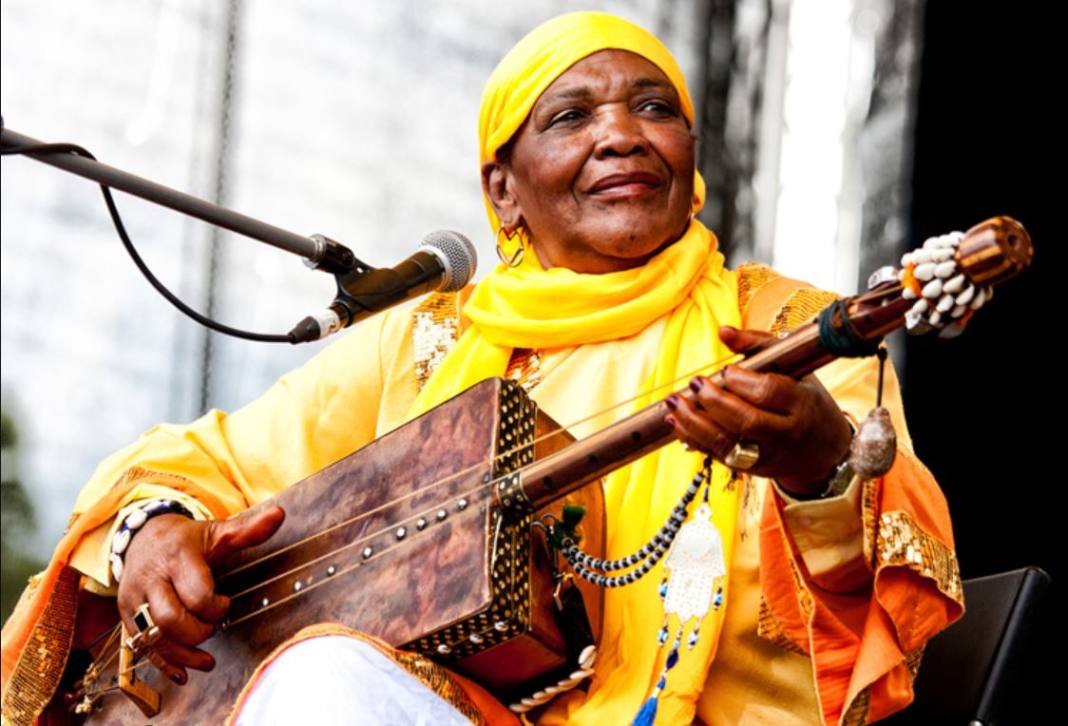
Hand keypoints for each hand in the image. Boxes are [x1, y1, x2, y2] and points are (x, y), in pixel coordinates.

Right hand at [116, 505, 284, 683]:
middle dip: (197, 631)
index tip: (225, 603)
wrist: (142, 538)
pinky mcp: (127, 617)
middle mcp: (151, 580)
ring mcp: (135, 600)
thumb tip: (280, 514)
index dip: (215, 607)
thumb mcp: (217, 532)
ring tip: (207, 660)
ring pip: (153, 638)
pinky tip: (183, 673)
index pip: (196, 593)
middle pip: (170, 620)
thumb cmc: (187, 540)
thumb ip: (248, 529)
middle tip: (212, 627)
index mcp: (177, 558)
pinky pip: (141, 648)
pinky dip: (163, 664)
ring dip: (183, 654)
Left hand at [665, 326, 851, 494]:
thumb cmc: (802, 398)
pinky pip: (718, 456)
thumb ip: (757, 344)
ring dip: (694, 423)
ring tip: (674, 403)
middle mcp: (785, 432)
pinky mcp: (751, 469)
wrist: (822, 450)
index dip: (743, 381)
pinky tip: (676, 422)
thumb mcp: (792, 368)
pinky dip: (693, 439)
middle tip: (695, 383)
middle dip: (715, 402)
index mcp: (800, 402)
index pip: (770, 392)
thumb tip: (723, 331)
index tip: (725, 369)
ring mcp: (768, 454)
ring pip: (728, 443)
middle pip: (747, 421)